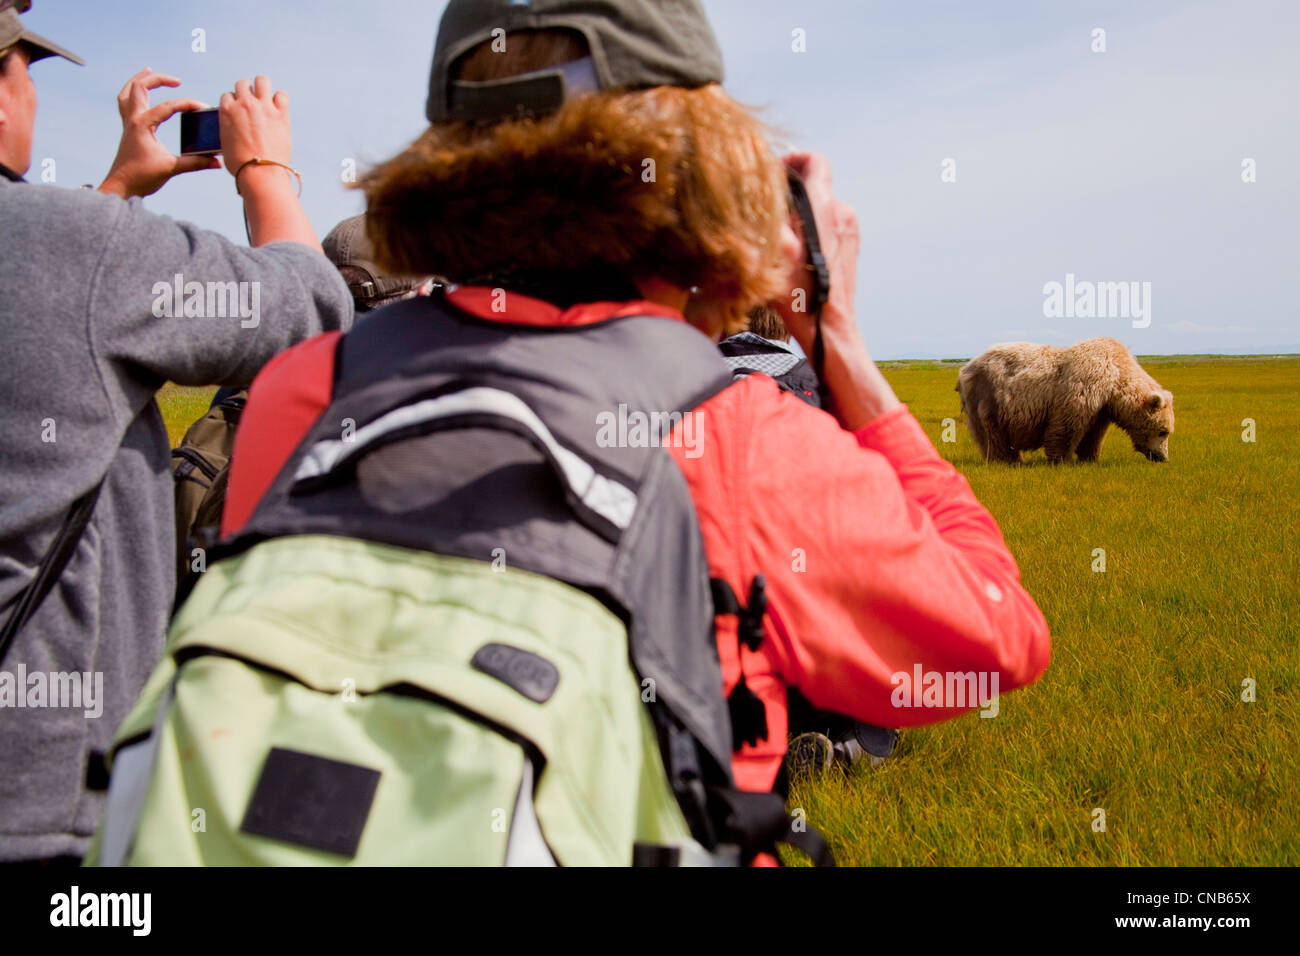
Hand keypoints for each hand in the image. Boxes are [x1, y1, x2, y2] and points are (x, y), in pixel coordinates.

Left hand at [98, 68, 220, 198]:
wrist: (121, 187)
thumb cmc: (142, 177)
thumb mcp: (171, 168)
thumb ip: (196, 163)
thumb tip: (217, 162)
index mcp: (142, 125)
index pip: (168, 107)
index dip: (187, 104)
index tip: (202, 107)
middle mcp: (132, 119)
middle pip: (139, 87)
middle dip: (157, 79)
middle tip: (176, 81)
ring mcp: (128, 123)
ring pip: (128, 92)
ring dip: (138, 80)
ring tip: (148, 71)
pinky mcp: (128, 129)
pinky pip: (126, 103)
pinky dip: (133, 93)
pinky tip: (141, 93)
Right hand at [219, 76, 292, 186]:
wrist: (260, 173)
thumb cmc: (242, 165)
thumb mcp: (225, 144)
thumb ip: (229, 129)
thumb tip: (233, 129)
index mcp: (227, 111)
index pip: (228, 96)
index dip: (234, 103)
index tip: (239, 111)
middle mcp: (244, 104)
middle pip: (243, 84)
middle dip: (247, 92)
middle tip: (253, 105)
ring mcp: (263, 107)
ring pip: (262, 80)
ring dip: (263, 87)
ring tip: (266, 98)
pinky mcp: (281, 114)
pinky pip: (282, 95)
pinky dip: (280, 99)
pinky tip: (279, 108)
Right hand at [770, 152, 898, 429]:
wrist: (827, 328)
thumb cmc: (796, 293)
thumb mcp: (770, 249)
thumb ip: (763, 214)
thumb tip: (748, 192)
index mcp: (824, 206)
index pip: (814, 161)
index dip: (793, 160)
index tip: (774, 175)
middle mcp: (842, 212)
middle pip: (815, 184)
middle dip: (790, 192)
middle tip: (767, 209)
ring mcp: (850, 231)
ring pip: (820, 207)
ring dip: (799, 214)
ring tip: (778, 236)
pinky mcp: (851, 248)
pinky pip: (828, 226)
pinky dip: (811, 230)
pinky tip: (794, 254)